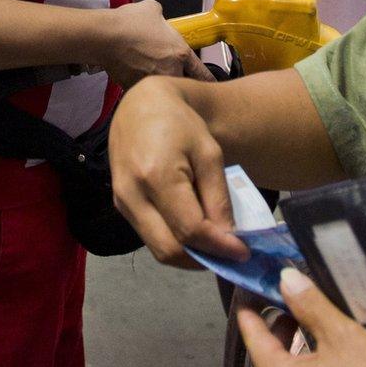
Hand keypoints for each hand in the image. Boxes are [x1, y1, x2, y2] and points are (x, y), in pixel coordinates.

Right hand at [98, 0, 210, 89]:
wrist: (105, 36)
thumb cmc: (129, 22)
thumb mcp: (152, 9)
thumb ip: (162, 16)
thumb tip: (158, 17)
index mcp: (180, 53)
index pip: (203, 73)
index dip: (208, 80)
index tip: (210, 85)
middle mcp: (171, 71)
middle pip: (183, 83)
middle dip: (180, 79)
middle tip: (170, 71)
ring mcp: (153, 81)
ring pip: (162, 87)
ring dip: (159, 82)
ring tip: (146, 70)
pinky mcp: (134, 88)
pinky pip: (142, 89)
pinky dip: (139, 83)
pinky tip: (131, 71)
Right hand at [108, 77, 247, 267]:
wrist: (141, 107)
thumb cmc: (180, 124)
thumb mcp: (210, 154)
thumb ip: (218, 198)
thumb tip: (228, 241)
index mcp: (156, 176)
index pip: (190, 229)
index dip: (219, 247)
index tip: (244, 252)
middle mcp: (132, 195)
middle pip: (169, 250)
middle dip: (204, 259)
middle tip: (230, 255)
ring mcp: (122, 203)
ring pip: (158, 249)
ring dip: (190, 255)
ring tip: (216, 245)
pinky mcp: (121, 206)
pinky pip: (151, 237)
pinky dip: (176, 242)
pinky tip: (195, 232)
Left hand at [240, 268, 365, 366]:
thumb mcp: (342, 337)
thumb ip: (311, 306)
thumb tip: (287, 279)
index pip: (252, 336)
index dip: (251, 308)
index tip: (252, 288)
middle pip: (263, 356)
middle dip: (272, 328)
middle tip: (285, 303)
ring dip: (288, 346)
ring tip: (306, 323)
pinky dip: (302, 364)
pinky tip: (323, 353)